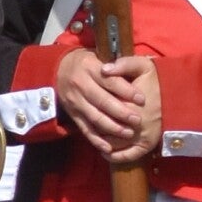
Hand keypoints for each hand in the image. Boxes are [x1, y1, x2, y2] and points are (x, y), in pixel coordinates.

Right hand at [57, 49, 161, 166]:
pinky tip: (108, 147)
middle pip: (102, 101)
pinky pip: (85, 128)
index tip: (142, 99)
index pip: (110, 81)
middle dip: (121, 112)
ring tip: (128, 133)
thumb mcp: (100, 54)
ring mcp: (75, 101)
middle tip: (137, 120)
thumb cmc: (88, 62)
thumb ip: (117, 62)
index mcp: (89, 67)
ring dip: (112, 127)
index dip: (127, 91)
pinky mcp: (73, 114)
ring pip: (94, 117)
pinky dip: (96, 139)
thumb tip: (129, 72)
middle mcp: (80, 84)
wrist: (59, 69)